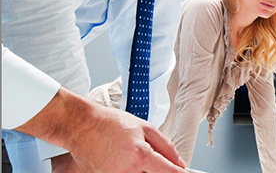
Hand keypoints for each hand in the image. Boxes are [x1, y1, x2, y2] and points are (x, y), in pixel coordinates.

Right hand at [16, 87, 186, 172]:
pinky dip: (129, 170)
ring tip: (132, 155)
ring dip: (142, 169)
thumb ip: (166, 146)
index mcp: (139, 155)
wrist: (81, 125)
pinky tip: (122, 159)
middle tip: (148, 156)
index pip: (167, 172)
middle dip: (156, 169)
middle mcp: (125, 170)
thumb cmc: (111, 123)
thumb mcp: (145, 127)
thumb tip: (179, 162)